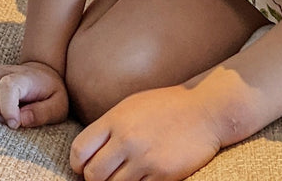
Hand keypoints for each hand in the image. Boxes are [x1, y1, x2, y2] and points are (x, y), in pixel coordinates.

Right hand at [0, 59, 68, 128]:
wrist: (45, 75)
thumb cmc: (50, 94)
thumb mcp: (58, 106)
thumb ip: (43, 113)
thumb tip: (21, 120)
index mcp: (25, 78)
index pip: (8, 85)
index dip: (7, 108)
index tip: (14, 124)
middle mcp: (6, 71)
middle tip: (3, 119)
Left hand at [69, 87, 221, 180]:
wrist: (204, 109)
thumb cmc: (166, 106)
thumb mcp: (131, 106)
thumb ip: (110, 128)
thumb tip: (88, 153)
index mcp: (115, 119)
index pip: (80, 149)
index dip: (77, 164)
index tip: (83, 168)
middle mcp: (127, 139)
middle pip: (93, 174)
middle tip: (103, 178)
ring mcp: (145, 159)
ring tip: (122, 178)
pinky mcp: (163, 175)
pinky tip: (141, 179)